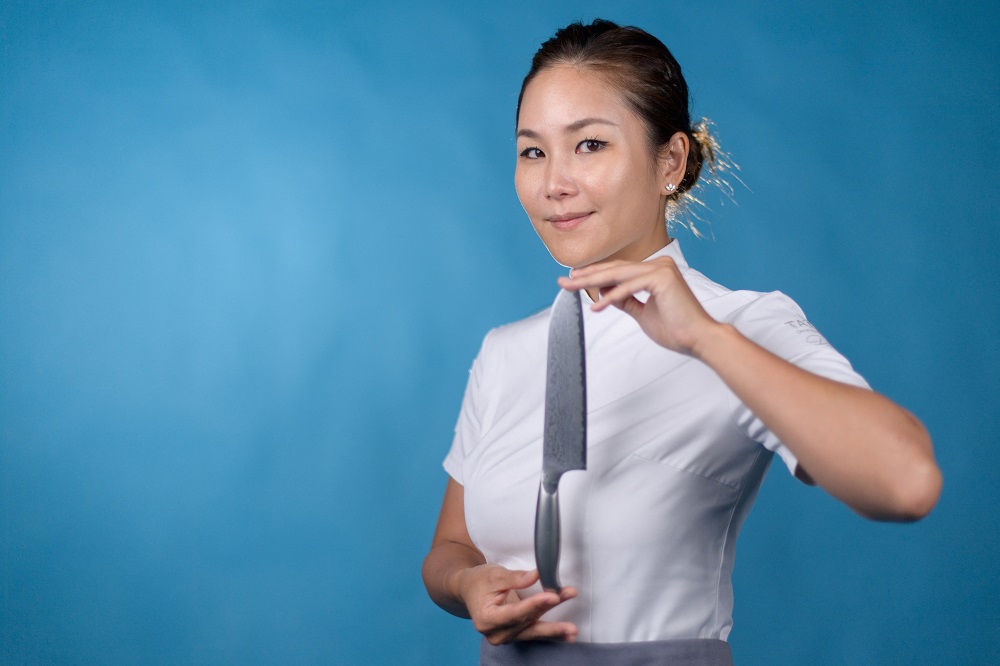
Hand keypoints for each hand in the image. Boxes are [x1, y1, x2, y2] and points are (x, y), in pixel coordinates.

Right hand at [457, 565, 577, 644]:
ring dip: (555, 629)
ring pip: (533, 630)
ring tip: (573, 631)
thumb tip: (536, 576)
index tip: (552, 597)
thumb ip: (516, 578)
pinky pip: (534, 633)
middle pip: (527, 625)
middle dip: (551, 625)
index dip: (534, 605)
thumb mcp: (494, 575)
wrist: (469, 589)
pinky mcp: (515, 634)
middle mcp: (496, 633)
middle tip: (571, 627)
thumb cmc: (480, 581)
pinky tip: (567, 636)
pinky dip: (551, 633)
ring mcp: (506, 636)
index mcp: (487, 618)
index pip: (514, 613)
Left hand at [559, 256, 721, 356]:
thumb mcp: (642, 313)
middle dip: (587, 277)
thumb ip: (625, 301)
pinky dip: (611, 297)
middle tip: (563, 281)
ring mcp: (661, 269)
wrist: (698, 339)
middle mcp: (659, 265)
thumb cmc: (675, 329)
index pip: (618, 271)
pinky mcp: (662, 278)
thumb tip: (604, 294)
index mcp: (655, 271)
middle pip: (615, 270)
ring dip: (592, 283)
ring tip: (572, 289)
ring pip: (618, 275)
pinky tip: (596, 306)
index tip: (572, 281)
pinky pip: (629, 287)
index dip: (594, 276)